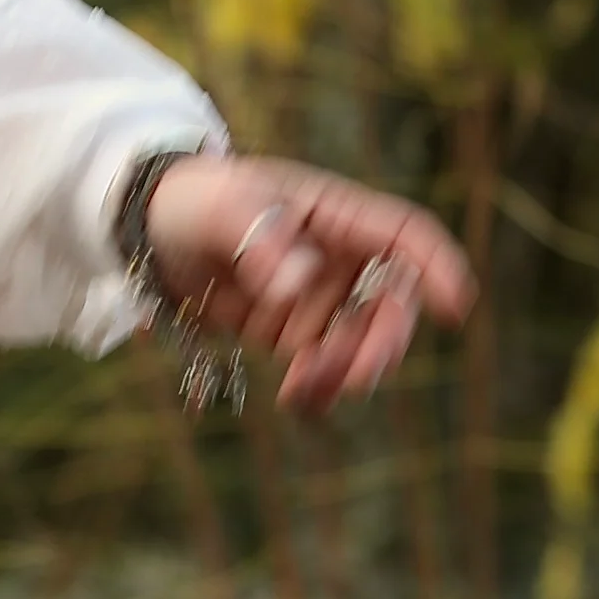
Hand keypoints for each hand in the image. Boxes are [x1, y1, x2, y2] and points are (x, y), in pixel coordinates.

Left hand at [141, 153, 477, 413]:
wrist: (144, 229)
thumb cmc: (189, 199)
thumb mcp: (218, 208)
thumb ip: (257, 239)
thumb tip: (298, 283)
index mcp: (334, 214)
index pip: (405, 236)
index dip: (436, 268)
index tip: (455, 309)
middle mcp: (337, 257)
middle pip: (393, 303)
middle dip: (385, 341)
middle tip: (357, 373)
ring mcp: (316, 297)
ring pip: (361, 343)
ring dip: (347, 370)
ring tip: (302, 384)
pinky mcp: (289, 330)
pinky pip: (321, 366)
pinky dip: (318, 388)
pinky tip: (297, 400)